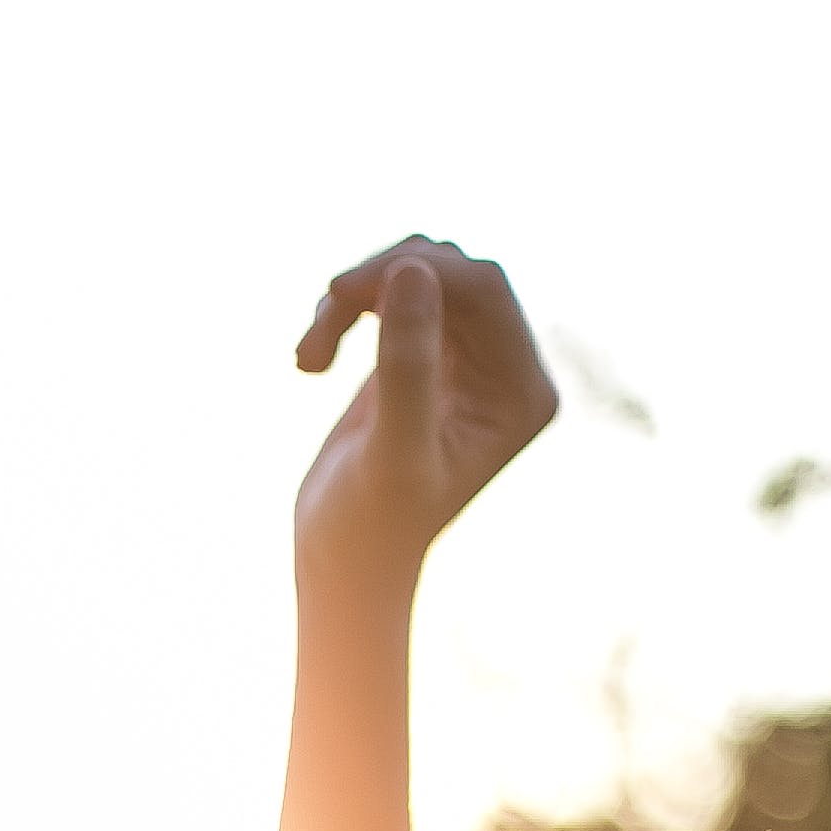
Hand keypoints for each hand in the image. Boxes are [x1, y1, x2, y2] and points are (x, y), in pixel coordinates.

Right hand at [290, 237, 554, 578]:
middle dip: (380, 281)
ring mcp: (468, 360)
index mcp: (523, 391)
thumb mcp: (390, 448)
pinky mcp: (426, 356)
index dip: (417, 270)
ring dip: (355, 298)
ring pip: (417, 274)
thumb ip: (407, 362)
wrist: (343, 562)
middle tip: (321, 313)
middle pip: (453, 272)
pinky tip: (310, 361)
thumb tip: (411, 268)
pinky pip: (392, 294)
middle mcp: (507, 370)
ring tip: (308, 357)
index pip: (485, 289)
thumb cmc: (370, 525)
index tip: (341, 291)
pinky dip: (345, 312)